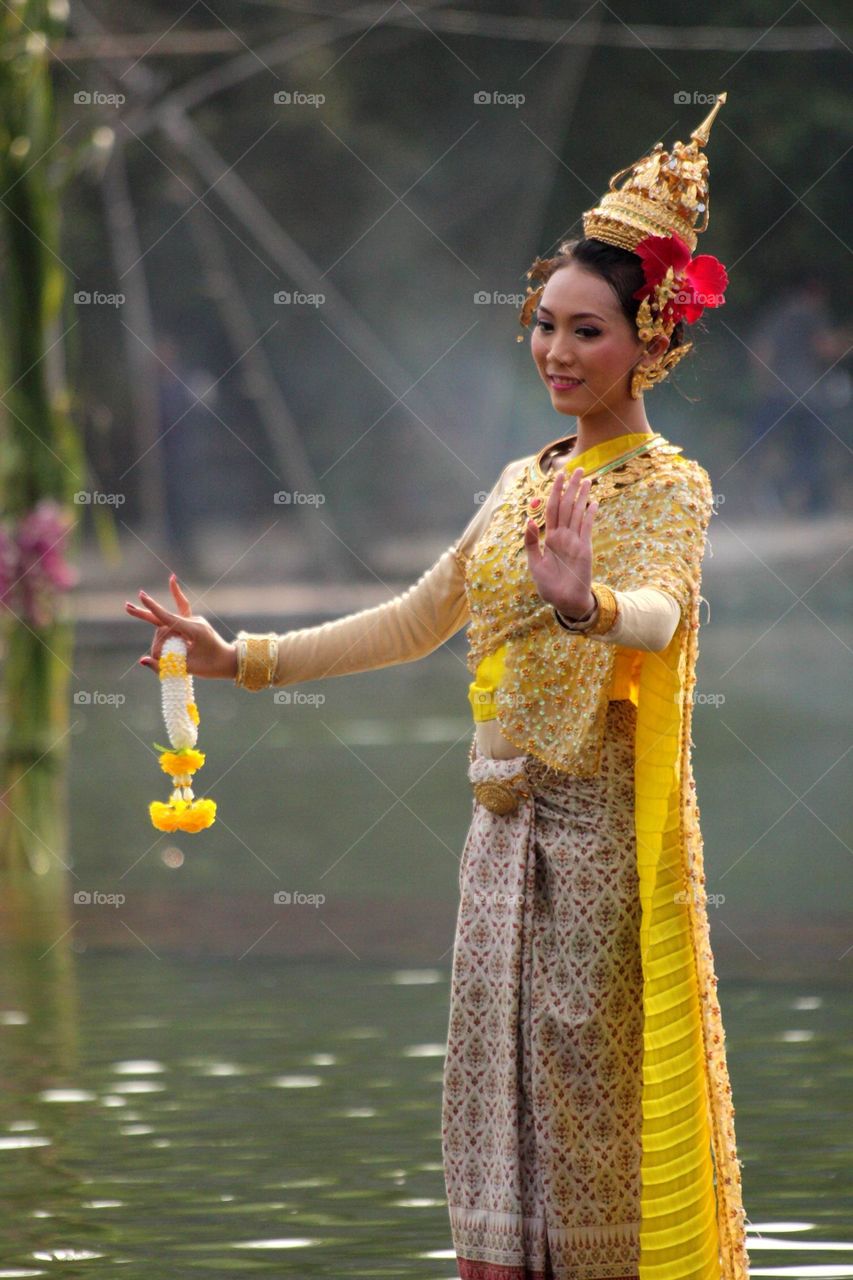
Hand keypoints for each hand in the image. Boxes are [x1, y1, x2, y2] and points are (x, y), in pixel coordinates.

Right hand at [124, 573, 236, 678]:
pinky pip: (175, 618)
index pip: (169, 618)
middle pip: (164, 618)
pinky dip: (164, 616)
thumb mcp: (188, 669)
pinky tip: (157, 600)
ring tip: (161, 656)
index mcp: (195, 630)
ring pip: (166, 626)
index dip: (154, 608)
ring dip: (161, 641)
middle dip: (145, 612)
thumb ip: (164, 665)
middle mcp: (193, 622)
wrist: (231, 660)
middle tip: (126, 606)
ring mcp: (193, 622)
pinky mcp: (191, 625)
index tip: (142, 596)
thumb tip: (142, 660)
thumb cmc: (212, 666)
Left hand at [524, 467, 597, 616]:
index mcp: (550, 538)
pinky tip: (593, 502)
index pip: (552, 509)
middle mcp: (564, 536)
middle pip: (567, 506)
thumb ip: (531, 542)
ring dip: (582, 496)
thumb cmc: (548, 585)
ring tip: (587, 479)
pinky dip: (589, 515)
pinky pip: (587, 528)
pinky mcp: (584, 548)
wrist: (564, 601)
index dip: (554, 492)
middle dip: (571, 487)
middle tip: (578, 468)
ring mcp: (575, 541)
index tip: (558, 476)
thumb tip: (528, 520)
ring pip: (578, 513)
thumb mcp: (534, 563)